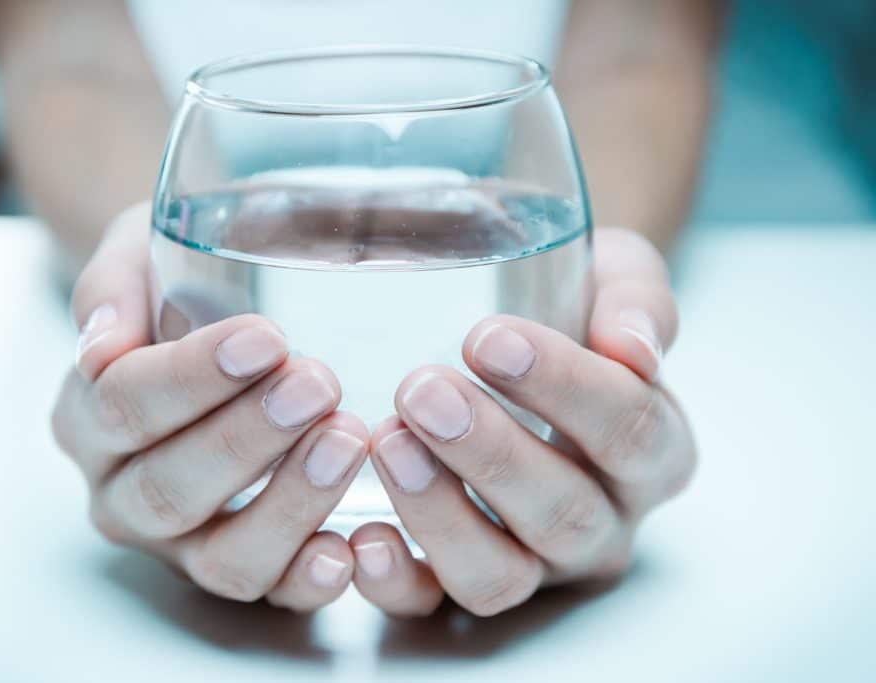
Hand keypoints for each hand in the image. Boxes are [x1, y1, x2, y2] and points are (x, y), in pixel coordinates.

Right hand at [52, 203, 367, 610]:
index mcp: (88, 416)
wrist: (203, 318)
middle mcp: (123, 490)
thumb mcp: (138, 255)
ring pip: (221, 556)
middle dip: (246, 439)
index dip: (191, 377)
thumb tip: (102, 342)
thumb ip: (113, 287)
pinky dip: (308, 579)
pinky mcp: (238, 564)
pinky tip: (349, 548)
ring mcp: (180, 542)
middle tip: (315, 385)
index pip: (124, 403)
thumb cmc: (178, 286)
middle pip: (169, 488)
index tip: (264, 338)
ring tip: (347, 441)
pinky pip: (269, 593)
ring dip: (288, 504)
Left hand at [349, 228, 695, 616]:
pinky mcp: (461, 580)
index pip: (631, 433)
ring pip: (500, 573)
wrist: (520, 341)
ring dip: (441, 515)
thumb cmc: (571, 309)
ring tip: (388, 442)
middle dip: (490, 453)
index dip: (567, 389)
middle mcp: (602, 522)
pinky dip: (396, 581)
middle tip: (422, 390)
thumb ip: (635, 300)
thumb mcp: (616, 279)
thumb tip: (633, 347)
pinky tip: (360, 536)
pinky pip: (432, 604)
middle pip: (564, 513)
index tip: (491, 338)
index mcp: (654, 452)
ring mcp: (534, 563)